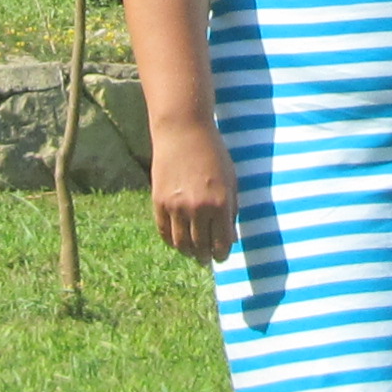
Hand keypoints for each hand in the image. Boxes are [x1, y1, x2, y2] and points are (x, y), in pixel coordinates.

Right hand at [148, 121, 237, 262]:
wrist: (183, 131)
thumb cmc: (213, 154)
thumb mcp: (231, 181)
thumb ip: (232, 210)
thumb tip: (230, 238)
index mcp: (220, 203)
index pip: (221, 243)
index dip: (222, 254)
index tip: (221, 256)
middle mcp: (198, 208)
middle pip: (201, 247)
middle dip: (205, 257)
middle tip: (206, 259)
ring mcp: (176, 206)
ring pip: (181, 244)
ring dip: (188, 253)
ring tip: (193, 253)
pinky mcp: (159, 202)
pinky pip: (164, 232)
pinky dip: (171, 241)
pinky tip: (178, 241)